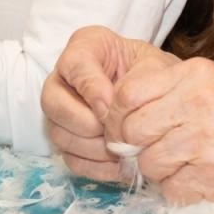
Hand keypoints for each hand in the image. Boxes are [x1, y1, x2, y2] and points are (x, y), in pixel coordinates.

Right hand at [43, 26, 171, 181]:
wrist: (160, 96)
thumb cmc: (156, 74)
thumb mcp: (154, 66)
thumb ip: (135, 80)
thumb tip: (108, 109)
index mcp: (86, 48)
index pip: (74, 64)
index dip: (91, 88)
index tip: (113, 104)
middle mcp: (64, 79)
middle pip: (52, 103)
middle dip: (85, 123)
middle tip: (114, 131)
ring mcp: (62, 112)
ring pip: (59, 135)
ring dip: (93, 148)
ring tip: (122, 148)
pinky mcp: (69, 140)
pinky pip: (71, 159)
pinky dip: (96, 166)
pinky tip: (120, 164)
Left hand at [106, 56, 213, 213]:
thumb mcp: (208, 88)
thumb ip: (164, 95)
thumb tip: (114, 119)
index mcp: (196, 75)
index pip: (127, 93)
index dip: (116, 117)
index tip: (125, 130)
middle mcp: (200, 103)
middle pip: (132, 129)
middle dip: (135, 147)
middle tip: (152, 151)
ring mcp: (206, 140)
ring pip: (147, 162)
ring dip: (158, 171)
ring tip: (183, 164)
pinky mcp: (210, 174)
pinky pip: (168, 188)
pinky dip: (178, 189)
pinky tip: (198, 178)